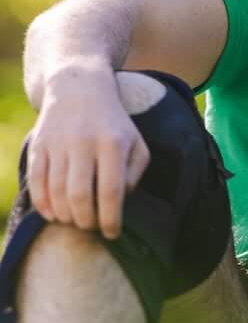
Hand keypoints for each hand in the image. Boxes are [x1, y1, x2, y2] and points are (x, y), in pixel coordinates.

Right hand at [25, 68, 150, 238]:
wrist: (79, 89)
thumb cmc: (113, 124)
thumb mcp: (136, 142)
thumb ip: (135, 174)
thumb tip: (120, 202)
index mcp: (113, 143)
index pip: (111, 191)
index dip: (110, 219)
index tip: (112, 234)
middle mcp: (84, 142)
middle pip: (79, 196)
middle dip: (85, 221)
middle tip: (90, 226)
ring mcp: (58, 143)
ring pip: (56, 192)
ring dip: (65, 216)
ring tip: (75, 220)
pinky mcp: (38, 145)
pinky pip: (35, 183)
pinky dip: (43, 205)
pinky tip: (53, 214)